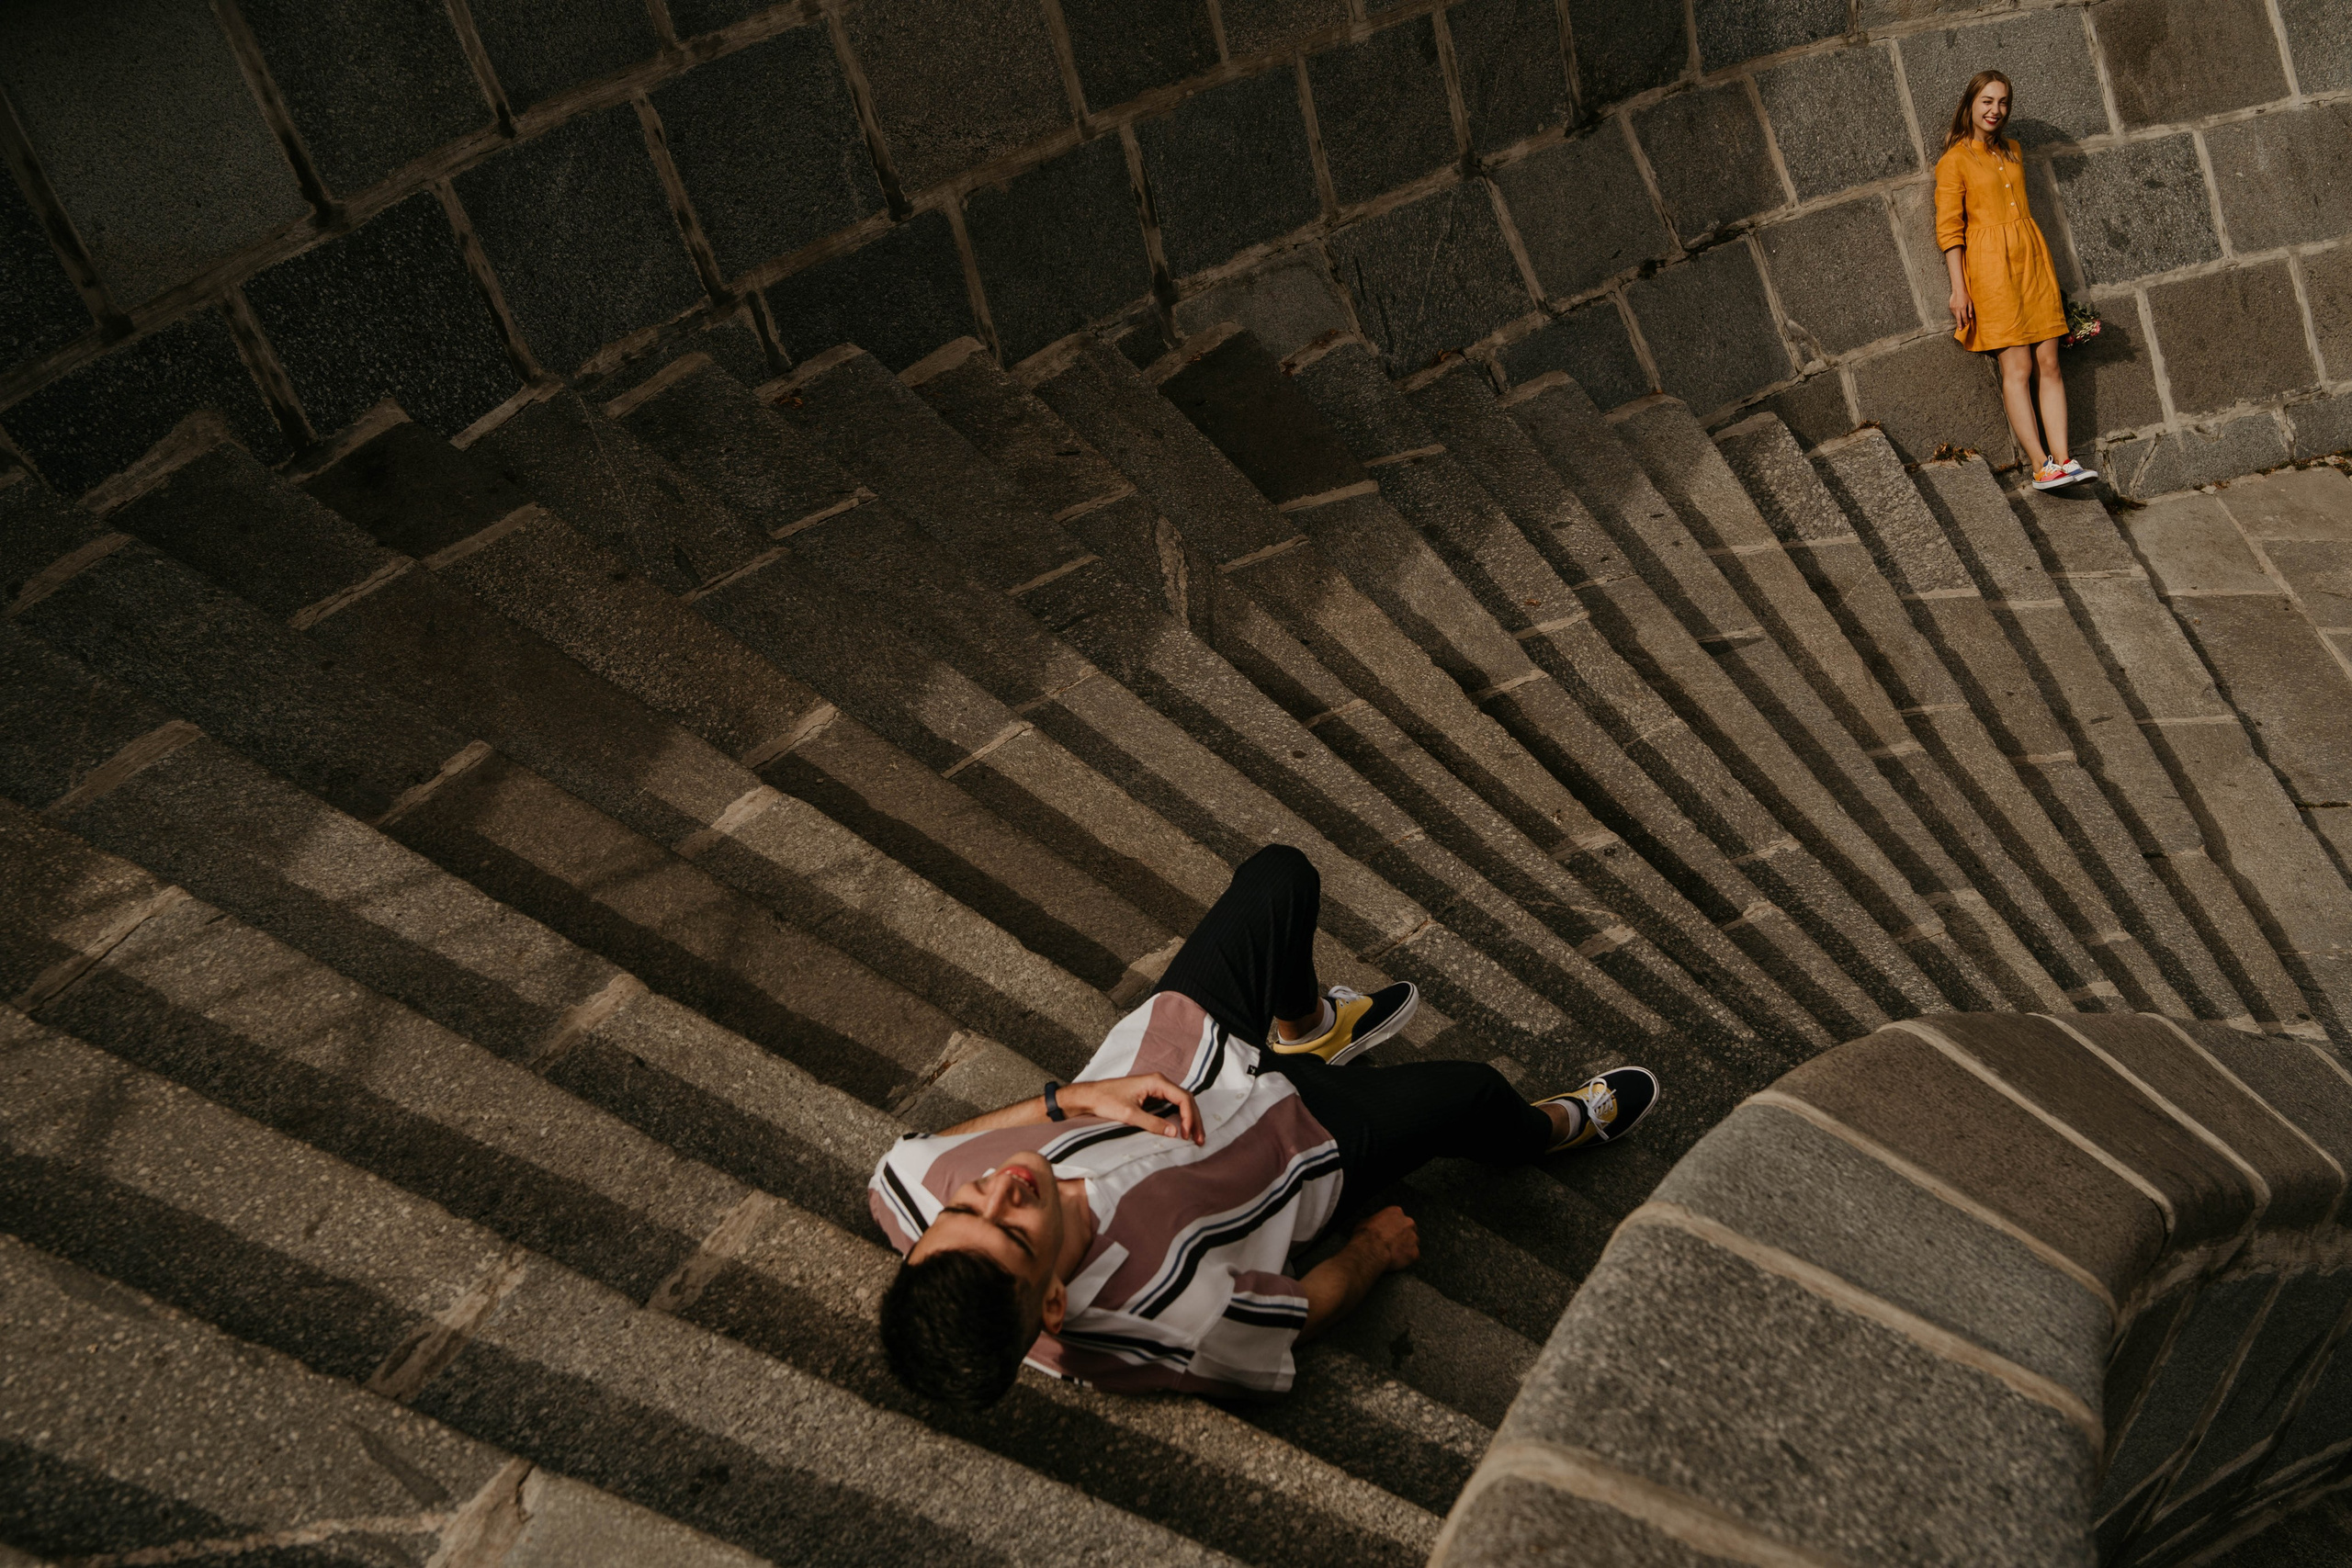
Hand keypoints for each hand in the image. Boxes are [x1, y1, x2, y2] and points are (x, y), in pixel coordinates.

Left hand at [1061, 1073, 1202, 1142]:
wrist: (1089, 1097)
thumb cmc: (1106, 1101)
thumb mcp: (1129, 1114)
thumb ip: (1152, 1123)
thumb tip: (1174, 1133)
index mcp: (1156, 1082)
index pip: (1183, 1098)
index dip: (1189, 1117)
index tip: (1187, 1134)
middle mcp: (1159, 1082)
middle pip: (1186, 1100)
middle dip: (1194, 1120)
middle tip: (1200, 1139)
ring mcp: (1156, 1089)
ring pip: (1181, 1103)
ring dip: (1189, 1119)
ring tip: (1196, 1137)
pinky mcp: (1152, 1096)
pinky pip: (1172, 1106)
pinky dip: (1180, 1118)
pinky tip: (1182, 1130)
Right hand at [1351, 1206, 1419, 1271]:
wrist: (1371, 1250)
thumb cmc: (1366, 1236)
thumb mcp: (1365, 1222)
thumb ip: (1375, 1222)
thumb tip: (1372, 1225)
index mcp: (1396, 1212)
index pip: (1400, 1218)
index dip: (1395, 1226)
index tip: (1390, 1232)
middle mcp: (1408, 1223)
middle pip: (1410, 1229)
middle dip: (1404, 1236)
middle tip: (1394, 1243)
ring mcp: (1413, 1238)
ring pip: (1413, 1243)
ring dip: (1406, 1248)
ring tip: (1394, 1254)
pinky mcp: (1414, 1253)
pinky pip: (1413, 1256)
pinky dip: (1407, 1259)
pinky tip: (1397, 1261)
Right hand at [1950, 289, 1974, 333]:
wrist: (1958, 290)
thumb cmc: (1965, 296)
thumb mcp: (1970, 302)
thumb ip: (1970, 310)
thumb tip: (1970, 317)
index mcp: (1963, 307)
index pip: (1964, 317)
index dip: (1965, 321)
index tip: (1966, 325)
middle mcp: (1957, 309)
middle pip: (1958, 319)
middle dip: (1960, 324)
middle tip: (1960, 329)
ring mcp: (1953, 308)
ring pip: (1955, 316)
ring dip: (1958, 319)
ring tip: (1959, 323)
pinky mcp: (1950, 307)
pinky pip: (1953, 312)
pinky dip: (1956, 314)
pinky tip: (1958, 314)